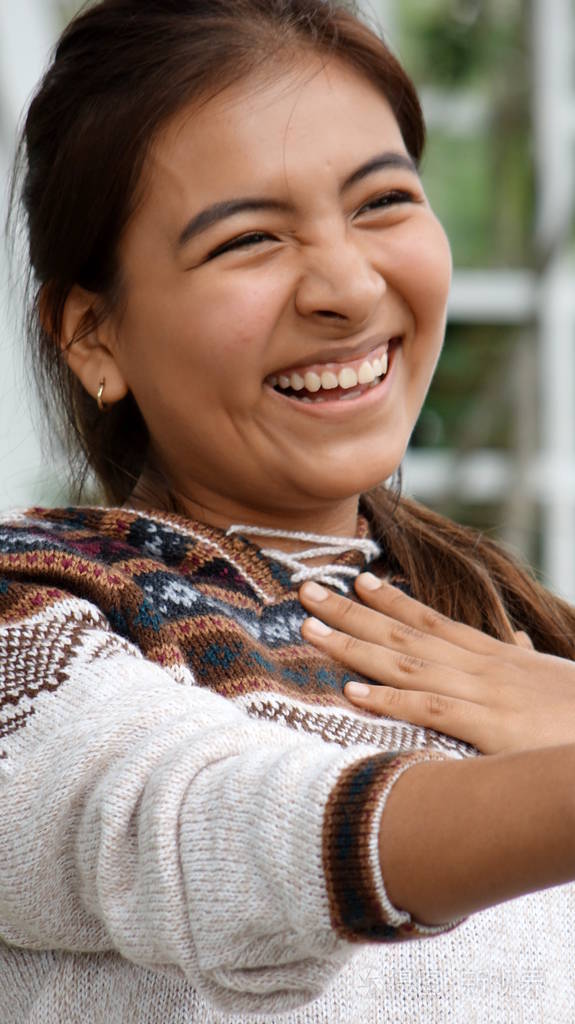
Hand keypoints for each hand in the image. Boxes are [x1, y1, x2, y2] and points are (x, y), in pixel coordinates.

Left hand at [299, 574, 574, 754]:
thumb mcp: (554, 680)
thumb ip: (528, 661)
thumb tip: (519, 644)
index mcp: (494, 655)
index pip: (432, 620)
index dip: (391, 601)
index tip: (356, 580)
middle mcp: (480, 665)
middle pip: (403, 634)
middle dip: (351, 612)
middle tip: (305, 591)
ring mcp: (483, 693)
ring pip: (405, 664)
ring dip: (353, 645)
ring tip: (309, 628)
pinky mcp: (489, 727)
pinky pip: (429, 709)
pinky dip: (388, 700)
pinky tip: (352, 693)